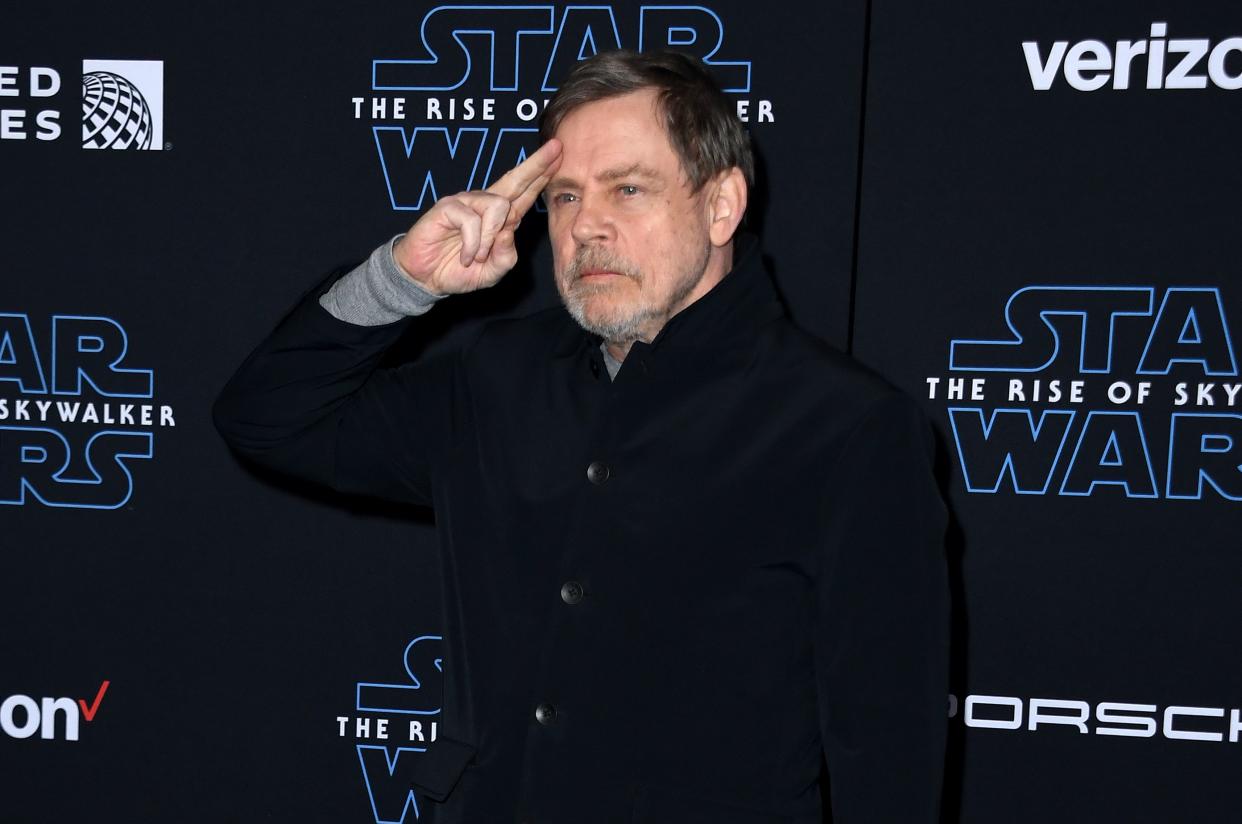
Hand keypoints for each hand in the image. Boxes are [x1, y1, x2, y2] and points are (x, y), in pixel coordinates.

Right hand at [392, 139, 562, 294]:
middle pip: (515, 180)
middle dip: (536, 164)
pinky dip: (472, 244)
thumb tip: (509, 232)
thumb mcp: (492, 272)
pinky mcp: (448, 207)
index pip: (525, 193)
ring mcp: (466, 203)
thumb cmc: (457, 271)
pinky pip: (472, 220)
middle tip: (555, 148)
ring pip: (497, 206)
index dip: (541, 175)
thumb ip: (506, 257)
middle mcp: (485, 204)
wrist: (425, 278)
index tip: (558, 155)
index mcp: (500, 218)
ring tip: (477, 257)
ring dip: (490, 238)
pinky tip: (465, 257)